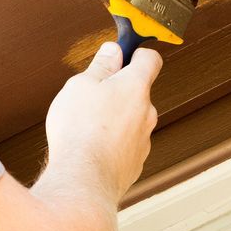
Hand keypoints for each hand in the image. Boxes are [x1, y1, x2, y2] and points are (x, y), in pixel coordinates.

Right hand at [44, 40, 161, 200]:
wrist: (83, 180)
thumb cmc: (79, 129)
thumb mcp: (81, 85)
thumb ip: (100, 66)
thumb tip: (114, 51)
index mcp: (136, 87)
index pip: (150, 59)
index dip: (136, 53)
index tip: (121, 56)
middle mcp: (147, 112)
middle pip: (138, 93)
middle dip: (117, 92)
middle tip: (91, 98)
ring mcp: (144, 140)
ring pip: (131, 121)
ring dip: (114, 120)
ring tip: (86, 129)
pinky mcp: (135, 164)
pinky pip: (126, 145)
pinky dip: (112, 144)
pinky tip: (91, 150)